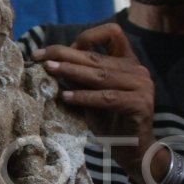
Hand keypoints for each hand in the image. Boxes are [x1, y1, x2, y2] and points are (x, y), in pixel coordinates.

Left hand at [31, 23, 164, 183]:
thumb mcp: (91, 95)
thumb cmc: (109, 122)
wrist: (132, 151)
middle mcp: (138, 70)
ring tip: (49, 69)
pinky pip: (106, 98)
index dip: (86, 36)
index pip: (112, 33)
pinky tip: (65, 97)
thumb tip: (53, 60)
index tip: (58, 50)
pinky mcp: (140, 104)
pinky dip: (84, 97)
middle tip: (41, 57)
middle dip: (65, 55)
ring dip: (71, 71)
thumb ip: (80, 78)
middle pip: (97, 56)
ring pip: (100, 75)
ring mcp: (142, 86)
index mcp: (128, 62)